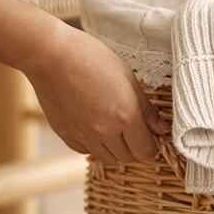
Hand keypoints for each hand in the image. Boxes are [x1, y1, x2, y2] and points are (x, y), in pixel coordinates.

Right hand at [26, 25, 168, 164]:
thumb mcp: (128, 78)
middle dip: (135, 147)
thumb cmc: (92, 58)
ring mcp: (83, 135)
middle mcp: (105, 131)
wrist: (51, 54)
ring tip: (114, 128)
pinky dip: (93, 145)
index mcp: (125, 117)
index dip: (152, 145)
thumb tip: (162, 129)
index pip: (146, 150)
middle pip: (128, 157)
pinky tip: (93, 126)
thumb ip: (147, 109)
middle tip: (133, 129)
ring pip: (106, 158)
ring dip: (115, 149)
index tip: (151, 135)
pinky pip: (85, 151)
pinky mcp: (65, 134)